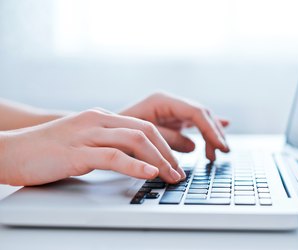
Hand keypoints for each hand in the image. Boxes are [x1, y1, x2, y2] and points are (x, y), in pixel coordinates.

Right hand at [0, 110, 183, 185]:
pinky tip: (149, 174)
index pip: (143, 127)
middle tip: (178, 172)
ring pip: (135, 141)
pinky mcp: (77, 152)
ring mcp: (87, 134)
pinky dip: (135, 166)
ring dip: (158, 160)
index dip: (164, 144)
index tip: (174, 162)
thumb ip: (106, 144)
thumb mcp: (83, 141)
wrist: (10, 150)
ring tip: (170, 177)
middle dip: (167, 153)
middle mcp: (98, 121)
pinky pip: (113, 156)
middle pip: (145, 131)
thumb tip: (132, 159)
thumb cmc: (48, 150)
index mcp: (101, 117)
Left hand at [120, 92, 229, 162]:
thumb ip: (168, 140)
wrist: (102, 133)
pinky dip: (207, 128)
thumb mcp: (142, 138)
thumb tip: (193, 146)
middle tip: (223, 151)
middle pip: (201, 114)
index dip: (211, 129)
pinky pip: (194, 123)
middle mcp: (168, 103)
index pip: (195, 112)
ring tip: (219, 151)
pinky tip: (224, 124)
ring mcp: (171, 110)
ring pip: (200, 119)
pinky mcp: (171, 119)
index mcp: (162, 101)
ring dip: (211, 134)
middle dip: (214, 133)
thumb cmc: (118, 134)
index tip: (220, 147)